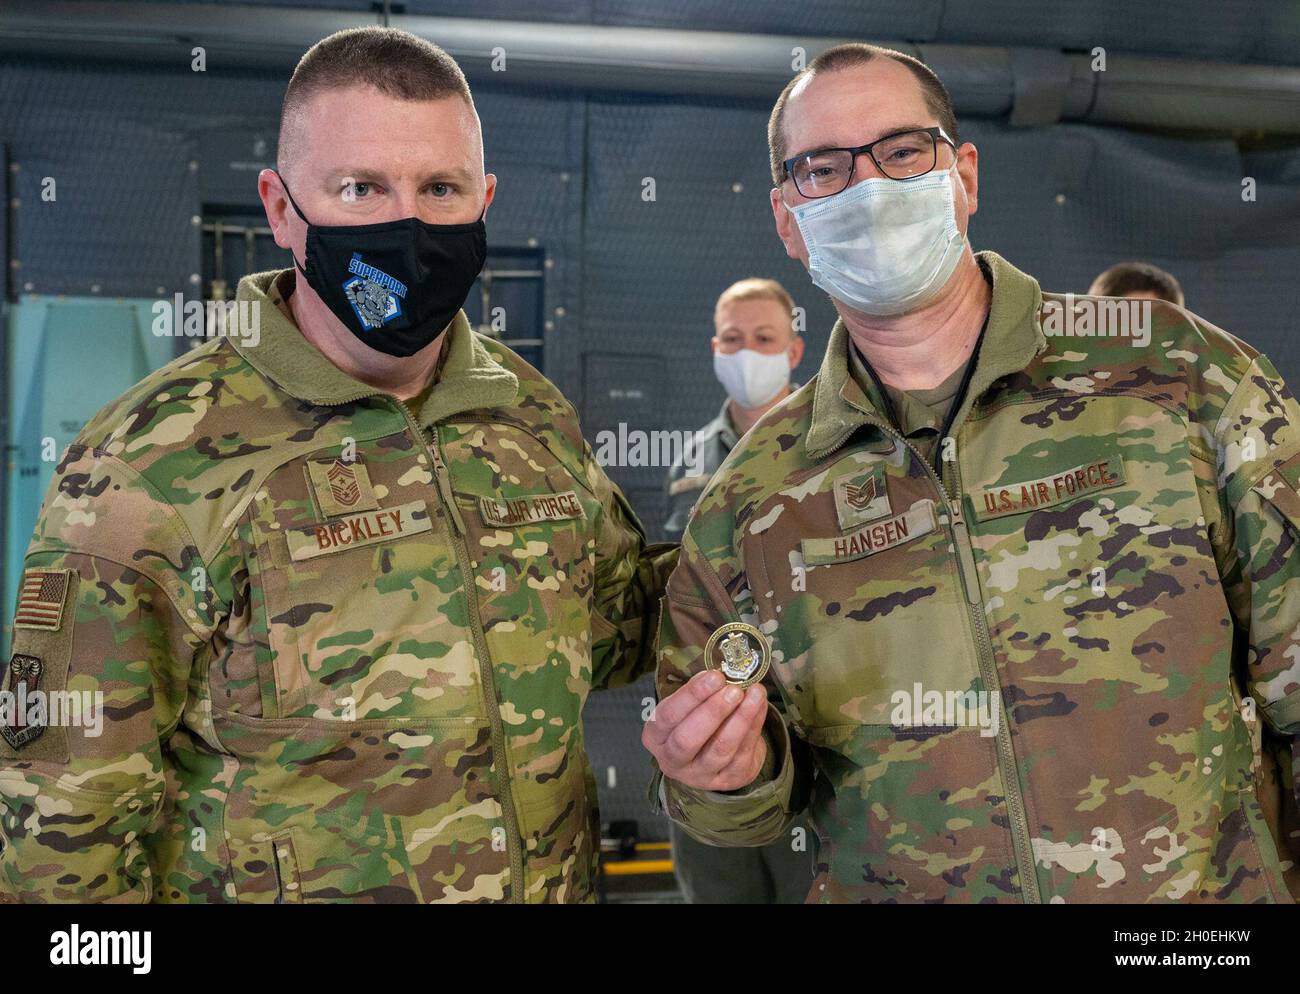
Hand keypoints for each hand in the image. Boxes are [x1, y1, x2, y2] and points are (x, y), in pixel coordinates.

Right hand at [642, 670, 767, 790]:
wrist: (715, 754)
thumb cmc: (696, 721)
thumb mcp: (688, 706)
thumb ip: (699, 692)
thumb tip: (716, 677)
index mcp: (656, 737)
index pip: (668, 716)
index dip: (692, 695)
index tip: (715, 676)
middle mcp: (673, 761)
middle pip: (688, 740)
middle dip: (714, 712)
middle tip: (734, 690)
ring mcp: (700, 775)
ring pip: (720, 749)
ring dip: (740, 719)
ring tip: (755, 694)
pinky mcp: (728, 780)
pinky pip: (743, 754)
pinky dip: (754, 727)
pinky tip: (759, 707)